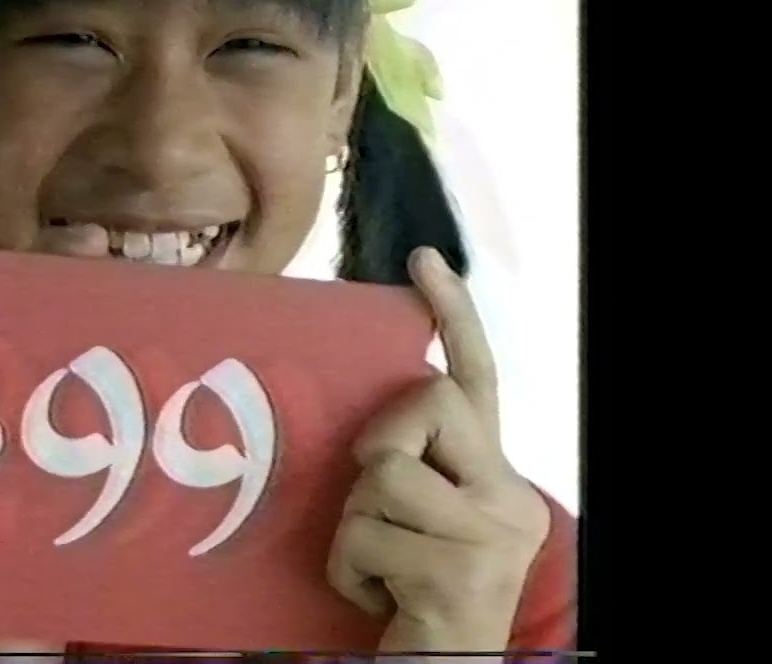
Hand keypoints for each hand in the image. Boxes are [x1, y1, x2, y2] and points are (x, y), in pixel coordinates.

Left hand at [326, 247, 549, 659]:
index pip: (478, 380)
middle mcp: (509, 498)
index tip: (422, 259)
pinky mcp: (460, 575)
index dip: (453, 316)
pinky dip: (348, 571)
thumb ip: (410, 463)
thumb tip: (370, 423)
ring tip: (378, 565)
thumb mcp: (414, 516)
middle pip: (427, 403)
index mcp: (496, 476)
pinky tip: (378, 598)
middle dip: (380, 441)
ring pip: (383, 474)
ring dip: (355, 524)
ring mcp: (492, 536)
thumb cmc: (413, 588)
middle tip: (377, 498)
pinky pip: (364, 538)